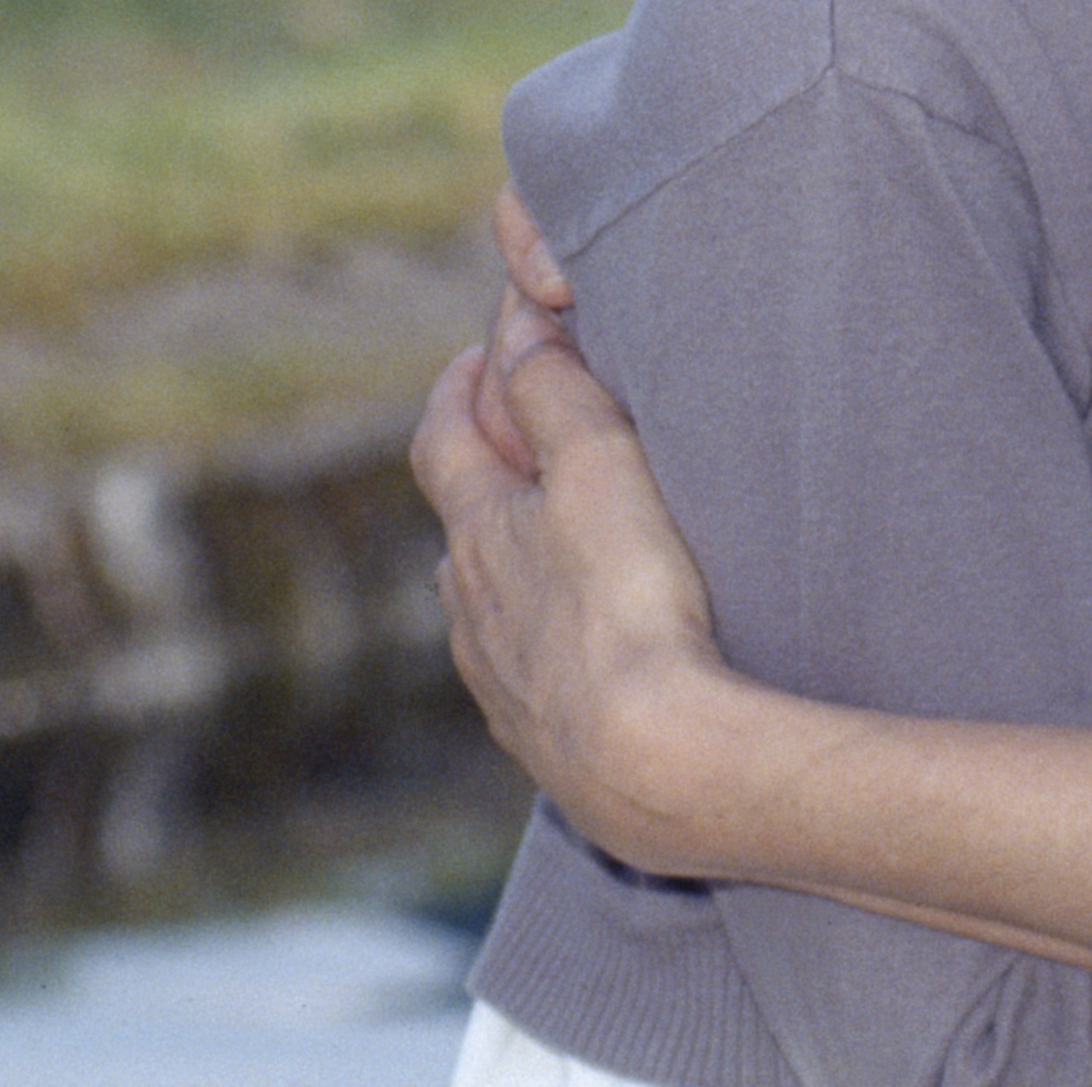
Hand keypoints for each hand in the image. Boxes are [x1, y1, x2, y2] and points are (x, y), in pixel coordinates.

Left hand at [408, 295, 737, 873]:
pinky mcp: (538, 742)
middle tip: (520, 444)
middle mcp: (469, 609)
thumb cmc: (628, 603)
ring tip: (549, 547)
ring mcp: (498, 682)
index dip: (458, 387)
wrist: (650, 763)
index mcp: (478, 532)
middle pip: (456, 527)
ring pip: (481, 606)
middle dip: (482, 477)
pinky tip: (574, 649)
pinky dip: (537, 639)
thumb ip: (554, 391)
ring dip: (506, 565)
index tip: (481, 353)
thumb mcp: (598, 467)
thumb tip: (517, 329)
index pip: (441, 440)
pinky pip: (520, 673)